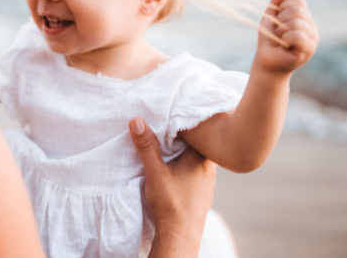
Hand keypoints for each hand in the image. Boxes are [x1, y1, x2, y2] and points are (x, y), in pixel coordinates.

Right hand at [129, 118, 216, 257]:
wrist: (181, 237)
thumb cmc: (171, 205)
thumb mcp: (155, 172)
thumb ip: (146, 147)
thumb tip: (137, 121)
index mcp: (202, 158)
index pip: (197, 130)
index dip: (185, 120)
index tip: (172, 110)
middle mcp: (209, 167)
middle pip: (197, 142)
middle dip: (183, 134)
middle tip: (168, 123)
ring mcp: (207, 180)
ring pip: (196, 156)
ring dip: (184, 150)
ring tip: (169, 141)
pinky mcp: (202, 190)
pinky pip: (195, 168)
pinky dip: (185, 162)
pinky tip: (174, 165)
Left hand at [256, 0, 318, 74]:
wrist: (266, 61)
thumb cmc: (269, 40)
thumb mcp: (269, 18)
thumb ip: (276, 3)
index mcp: (304, 16)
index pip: (298, 0)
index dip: (282, 8)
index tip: (276, 21)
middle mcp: (312, 26)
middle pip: (297, 10)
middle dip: (279, 21)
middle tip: (276, 33)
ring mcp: (313, 37)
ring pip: (296, 22)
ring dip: (280, 31)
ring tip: (279, 40)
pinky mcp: (310, 49)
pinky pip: (298, 35)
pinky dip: (285, 38)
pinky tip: (284, 45)